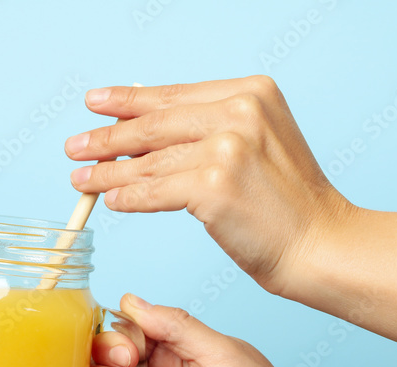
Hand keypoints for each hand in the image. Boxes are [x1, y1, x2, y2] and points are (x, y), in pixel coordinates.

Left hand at [65, 76, 354, 293]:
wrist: (322, 244)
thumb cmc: (290, 207)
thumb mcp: (260, 146)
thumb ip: (213, 130)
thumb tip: (145, 136)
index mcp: (252, 92)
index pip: (175, 95)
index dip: (129, 100)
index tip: (96, 102)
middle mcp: (240, 111)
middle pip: (155, 124)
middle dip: (107, 136)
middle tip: (74, 145)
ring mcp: (227, 146)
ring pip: (149, 160)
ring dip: (107, 173)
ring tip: (80, 181)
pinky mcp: (214, 184)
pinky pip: (154, 191)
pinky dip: (128, 197)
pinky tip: (111, 201)